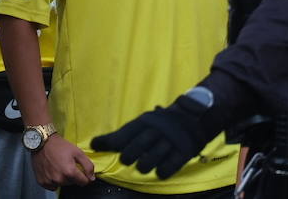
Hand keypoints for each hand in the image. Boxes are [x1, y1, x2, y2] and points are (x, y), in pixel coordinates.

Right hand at [30, 133, 93, 188]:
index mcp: (69, 172)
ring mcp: (49, 181)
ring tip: (61, 167)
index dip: (85, 177)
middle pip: (73, 183)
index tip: (82, 171)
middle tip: (69, 164)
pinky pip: (52, 186)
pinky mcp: (42, 182)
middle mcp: (59, 179)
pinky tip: (54, 171)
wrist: (43, 144)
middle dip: (74, 176)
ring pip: (63, 184)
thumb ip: (88, 166)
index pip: (83, 182)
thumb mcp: (79, 152)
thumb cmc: (61, 147)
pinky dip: (54, 181)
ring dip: (64, 178)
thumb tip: (92, 178)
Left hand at [91, 91, 219, 179]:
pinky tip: (160, 168)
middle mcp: (158, 131)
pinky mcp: (183, 152)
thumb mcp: (142, 123)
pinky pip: (168, 168)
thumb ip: (120, 135)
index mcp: (146, 122)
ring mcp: (171, 141)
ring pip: (150, 160)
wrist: (193, 117)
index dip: (110, 142)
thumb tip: (94, 144)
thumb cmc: (159, 124)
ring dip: (143, 165)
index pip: (124, 134)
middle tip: (128, 158)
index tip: (98, 146)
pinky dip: (161, 171)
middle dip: (129, 156)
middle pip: (137, 147)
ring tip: (144, 164)